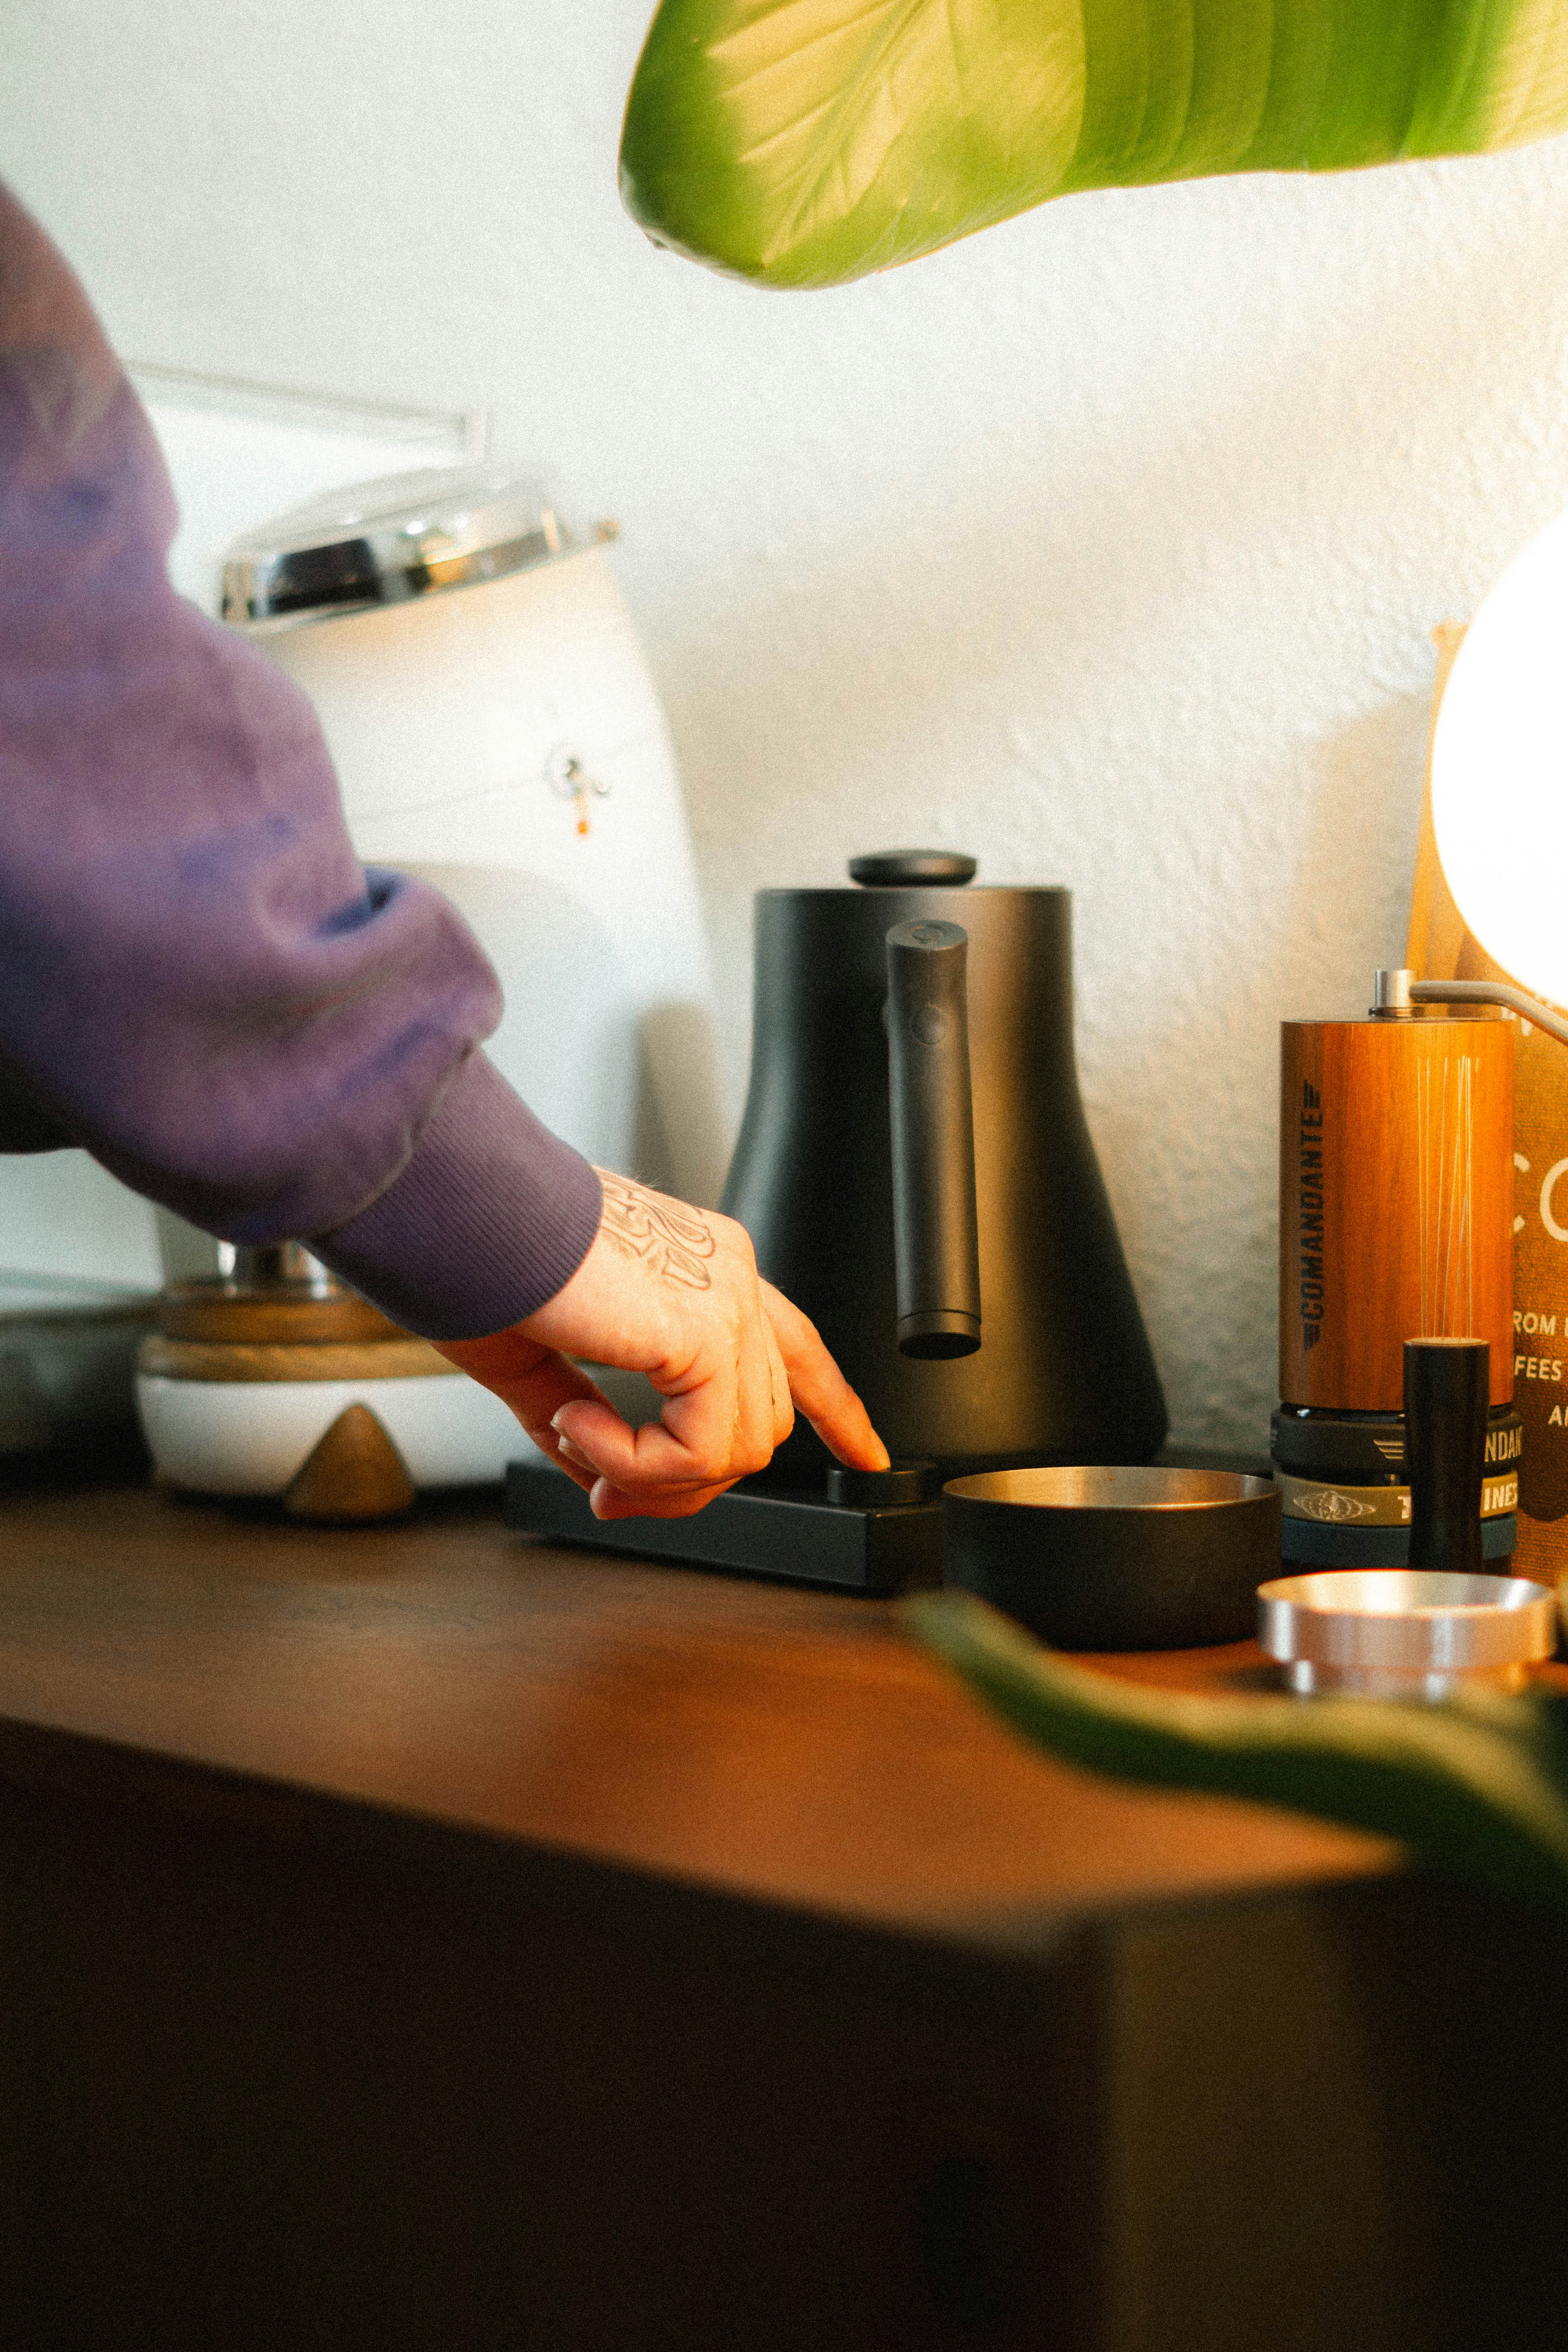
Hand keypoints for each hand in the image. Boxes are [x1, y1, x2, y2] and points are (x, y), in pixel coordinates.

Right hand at [433, 1169, 888, 1518]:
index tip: (863, 1455)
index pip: (797, 1344)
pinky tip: (578, 1426)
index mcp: (702, 1265)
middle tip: (605, 1494)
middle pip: (763, 1419)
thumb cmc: (482, 1253)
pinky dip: (634, 1464)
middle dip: (686, 1482)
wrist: (459, 1215)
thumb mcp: (539, 1352)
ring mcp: (727, 1297)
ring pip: (740, 1447)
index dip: (836, 1407)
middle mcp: (727, 1273)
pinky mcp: (708, 1330)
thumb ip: (583, 1414)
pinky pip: (703, 1451)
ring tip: (576, 1442)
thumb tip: (600, 1478)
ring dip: (650, 1476)